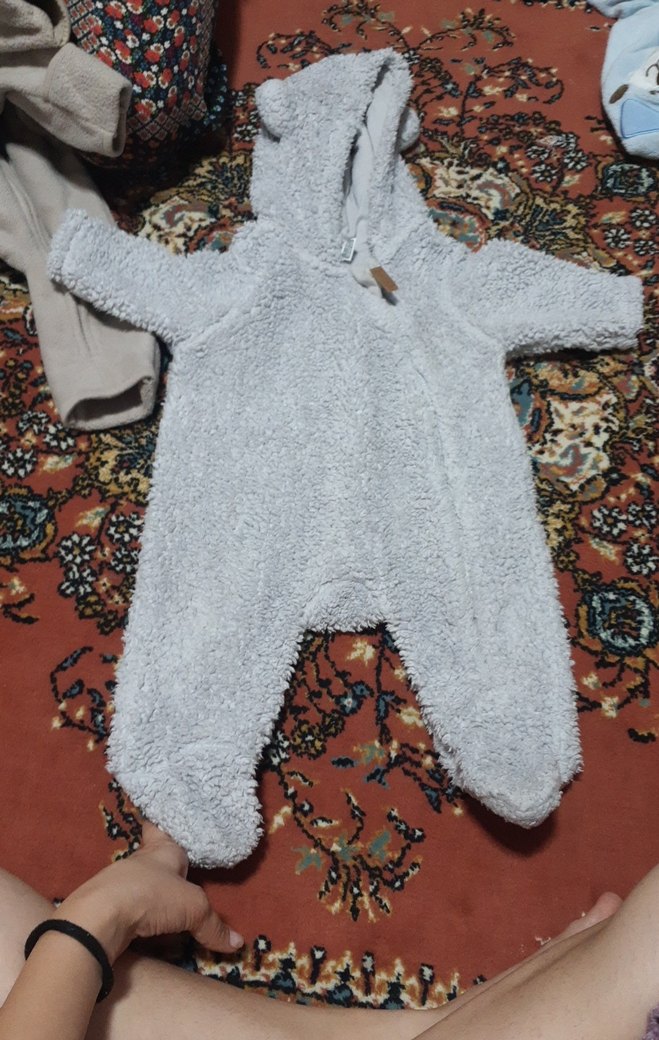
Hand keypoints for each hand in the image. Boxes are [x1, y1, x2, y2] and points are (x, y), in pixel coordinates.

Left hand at [53, 822, 243, 963]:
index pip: (159, 828)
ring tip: (167, 909)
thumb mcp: (193, 909)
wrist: (99, 917)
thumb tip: (238, 944)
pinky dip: (138, 918)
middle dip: (164, 869)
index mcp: (161, 851)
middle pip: (152, 860)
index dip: (161, 824)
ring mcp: (119, 885)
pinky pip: (128, 911)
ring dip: (150, 896)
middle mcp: (139, 862)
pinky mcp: (107, 909)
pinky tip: (146, 928)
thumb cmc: (151, 896)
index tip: (161, 820)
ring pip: (140, 886)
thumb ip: (213, 925)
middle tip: (179, 876)